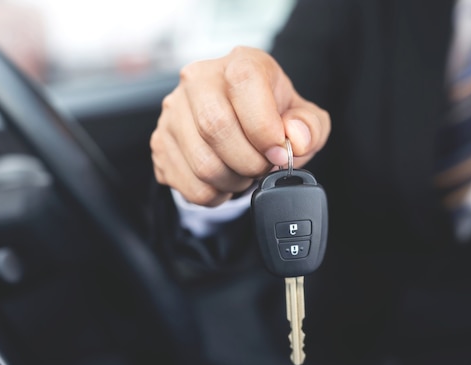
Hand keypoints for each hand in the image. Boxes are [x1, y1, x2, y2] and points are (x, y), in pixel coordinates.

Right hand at [151, 46, 330, 206]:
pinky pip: (189, 185)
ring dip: (233, 181)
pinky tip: (225, 181)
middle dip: (249, 162)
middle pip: (216, 127)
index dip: (264, 127)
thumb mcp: (303, 118)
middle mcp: (198, 82)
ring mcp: (173, 113)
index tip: (278, 152)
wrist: (238, 124)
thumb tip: (294, 138)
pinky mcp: (160, 144)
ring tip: (244, 173)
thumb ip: (309, 127)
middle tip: (263, 167)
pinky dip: (215, 194)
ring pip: (202, 164)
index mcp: (239, 63)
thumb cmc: (270, 117)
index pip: (244, 83)